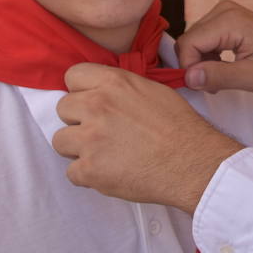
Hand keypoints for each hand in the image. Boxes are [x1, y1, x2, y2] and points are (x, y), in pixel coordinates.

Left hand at [52, 63, 243, 213]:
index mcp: (113, 82)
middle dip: (78, 121)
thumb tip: (102, 93)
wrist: (192, 163)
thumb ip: (121, 88)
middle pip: (63, 109)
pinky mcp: (89, 169)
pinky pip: (71, 172)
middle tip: (102, 132)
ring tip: (105, 154)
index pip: (72, 76)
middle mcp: (97, 106)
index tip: (92, 103)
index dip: (81, 91)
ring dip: (78, 149)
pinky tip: (111, 172)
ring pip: (60, 141)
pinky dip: (88, 176)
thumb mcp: (153, 91)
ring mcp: (90, 139)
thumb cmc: (180, 127)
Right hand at [176, 0, 252, 96]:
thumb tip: (187, 78)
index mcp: (229, 21)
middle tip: (216, 86)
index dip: (189, 69)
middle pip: (189, 41)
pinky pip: (204, 38)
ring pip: (194, 41)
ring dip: (202, 63)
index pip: (188, 44)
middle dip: (196, 66)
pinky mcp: (227, 19)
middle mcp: (224, 10)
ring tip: (222, 79)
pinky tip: (224, 68)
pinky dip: (208, 57)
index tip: (206, 87)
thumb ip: (219, 76)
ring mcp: (225, 12)